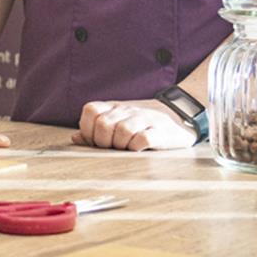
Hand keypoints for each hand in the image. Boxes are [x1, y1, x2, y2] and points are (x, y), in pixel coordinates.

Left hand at [73, 99, 198, 150]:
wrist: (181, 115)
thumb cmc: (143, 123)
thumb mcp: (119, 122)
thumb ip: (96, 129)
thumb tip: (75, 138)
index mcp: (114, 107)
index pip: (90, 110)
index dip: (88, 129)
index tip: (95, 141)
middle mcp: (128, 110)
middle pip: (103, 124)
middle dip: (103, 141)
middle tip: (112, 148)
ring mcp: (145, 119)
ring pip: (122, 131)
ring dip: (121, 145)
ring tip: (127, 148)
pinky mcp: (161, 131)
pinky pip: (143, 139)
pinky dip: (137, 148)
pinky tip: (140, 149)